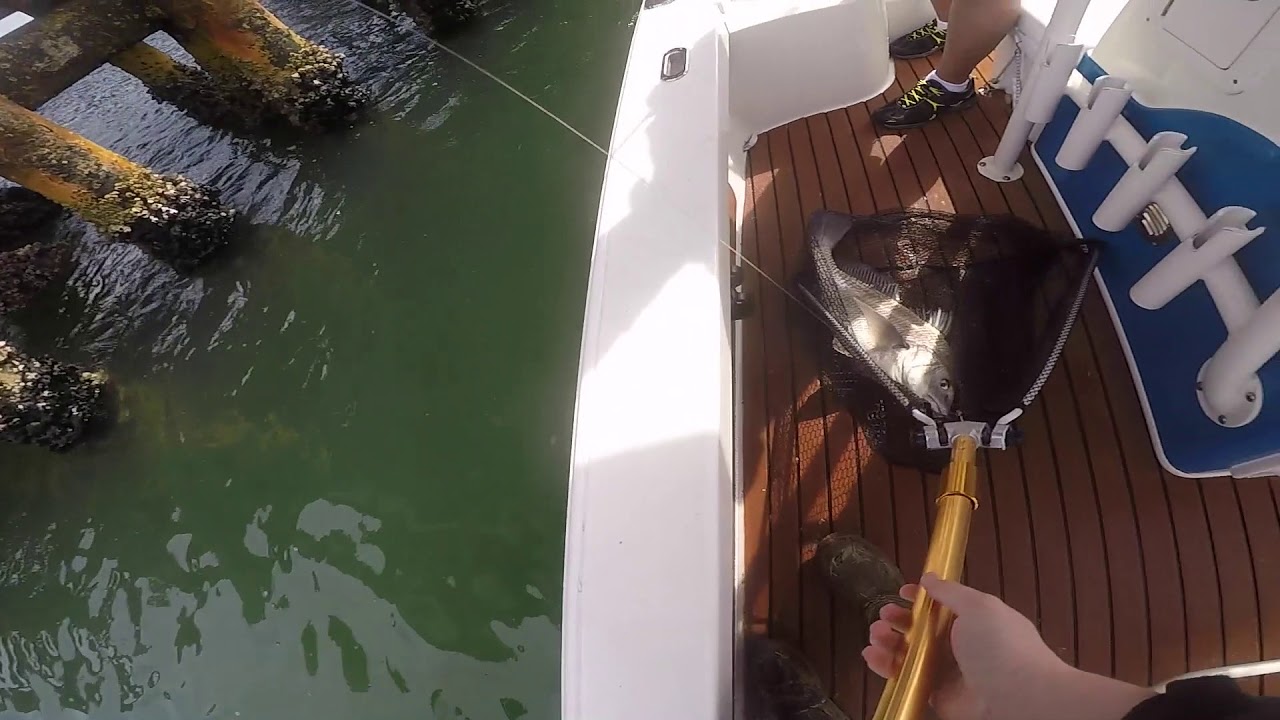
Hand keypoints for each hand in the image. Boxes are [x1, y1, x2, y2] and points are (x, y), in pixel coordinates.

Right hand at [862, 573, 1077, 719]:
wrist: (1019, 697)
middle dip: (899, 619)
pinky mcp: (935, 695)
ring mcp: (946, 671)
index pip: (940, 606)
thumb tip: (928, 577)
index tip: (901, 592)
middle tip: (884, 614)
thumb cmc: (1002, 646)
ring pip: (909, 653)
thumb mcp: (979, 606)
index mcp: (973, 620)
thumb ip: (950, 592)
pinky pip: (906, 678)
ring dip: (888, 641)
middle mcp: (959, 645)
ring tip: (876, 635)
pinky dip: (886, 668)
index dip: (919, 598)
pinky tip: (872, 657)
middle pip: (920, 629)